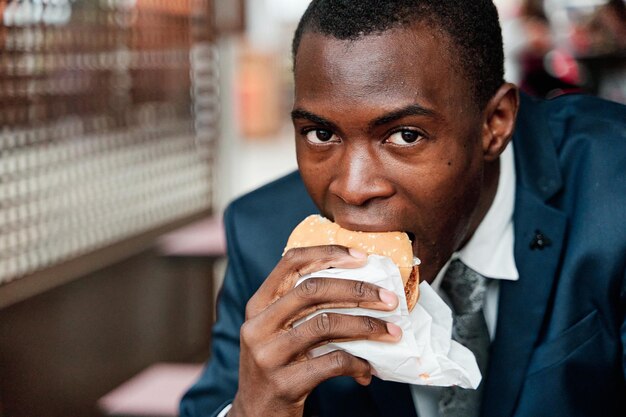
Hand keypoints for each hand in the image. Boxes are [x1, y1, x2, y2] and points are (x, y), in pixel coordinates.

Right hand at [229, 245, 401, 416]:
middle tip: (390, 299)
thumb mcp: (276, 331)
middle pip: (312, 289)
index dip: (328, 254)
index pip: (291, 262)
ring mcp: (269, 355)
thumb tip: (358, 282)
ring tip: (392, 332)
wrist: (256, 416)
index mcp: (258, 305)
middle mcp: (258, 325)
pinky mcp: (285, 383)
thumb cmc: (276, 366)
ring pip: (326, 324)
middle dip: (358, 290)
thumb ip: (300, 307)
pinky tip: (367, 369)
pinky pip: (332, 362)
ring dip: (367, 326)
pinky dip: (357, 363)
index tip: (362, 257)